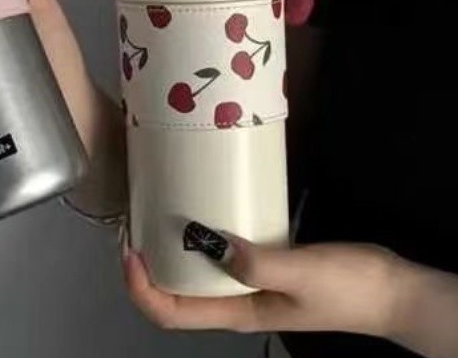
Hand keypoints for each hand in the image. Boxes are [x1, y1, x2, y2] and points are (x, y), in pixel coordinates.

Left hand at [123, 223, 400, 338]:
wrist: (391, 290)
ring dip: (165, 249)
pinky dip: (194, 237)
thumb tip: (202, 240)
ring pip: (190, 275)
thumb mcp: (300, 271)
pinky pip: (214, 255)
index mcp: (236, 313)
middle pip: (172, 295)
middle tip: (133, 220)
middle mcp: (233, 303)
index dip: (140, 287)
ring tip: (153, 209)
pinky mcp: (259, 264)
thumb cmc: (346, 285)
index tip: (128, 247)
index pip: (171, 314)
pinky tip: (197, 206)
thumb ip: (254, 261)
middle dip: (143, 264)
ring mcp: (246, 285)